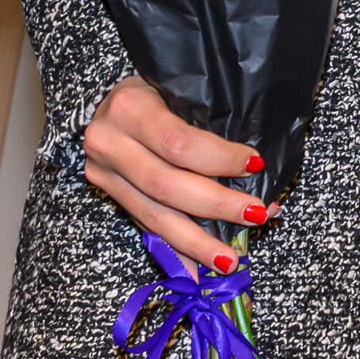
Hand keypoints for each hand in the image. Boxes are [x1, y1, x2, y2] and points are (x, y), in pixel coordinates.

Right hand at [81, 76, 263, 272]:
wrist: (106, 97)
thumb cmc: (154, 86)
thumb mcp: (175, 87)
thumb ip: (204, 120)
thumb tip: (255, 165)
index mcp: (129, 108)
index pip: (178, 143)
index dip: (219, 159)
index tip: (255, 165)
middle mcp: (109, 143)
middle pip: (167, 185)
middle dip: (215, 206)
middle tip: (256, 215)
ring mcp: (104, 172)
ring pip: (154, 215)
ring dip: (197, 242)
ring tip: (228, 260)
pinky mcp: (107, 193)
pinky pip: (146, 225)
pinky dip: (175, 251)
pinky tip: (195, 272)